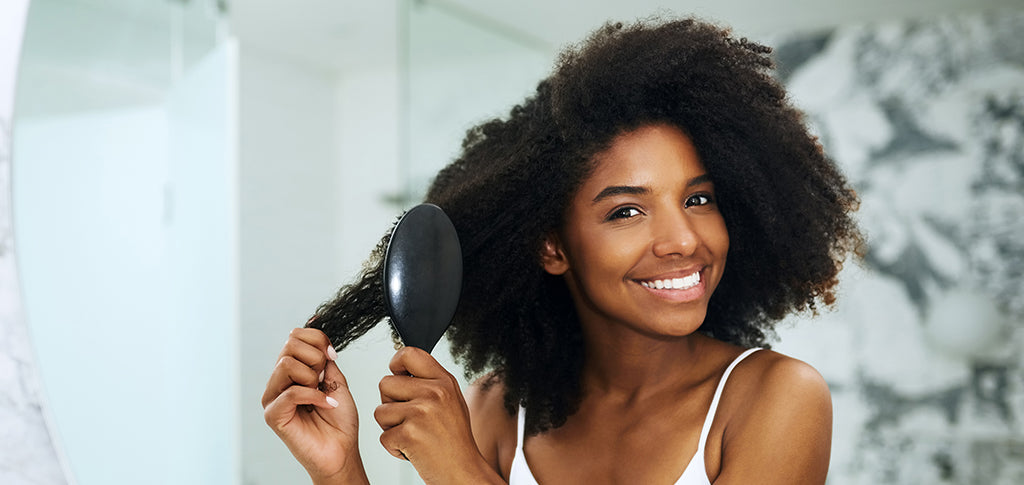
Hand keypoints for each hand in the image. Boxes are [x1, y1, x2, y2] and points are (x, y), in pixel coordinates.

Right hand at [262, 328, 367, 483]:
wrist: (342, 450)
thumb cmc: (339, 421)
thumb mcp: (337, 381)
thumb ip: (324, 360)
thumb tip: (316, 340)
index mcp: (292, 370)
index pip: (295, 336)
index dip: (318, 340)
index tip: (333, 355)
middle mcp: (279, 381)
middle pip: (289, 345)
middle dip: (316, 359)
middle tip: (325, 380)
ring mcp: (273, 397)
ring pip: (286, 364)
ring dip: (312, 377)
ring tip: (321, 394)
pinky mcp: (273, 415)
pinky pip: (291, 392)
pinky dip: (314, 396)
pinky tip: (325, 405)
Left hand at [375, 347, 501, 483]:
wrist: (463, 471)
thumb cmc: (455, 440)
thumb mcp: (451, 401)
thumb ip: (429, 382)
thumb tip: (400, 369)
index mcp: (444, 381)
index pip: (409, 353)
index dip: (396, 365)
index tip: (398, 377)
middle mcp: (434, 392)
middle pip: (385, 384)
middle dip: (390, 403)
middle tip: (410, 419)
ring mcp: (421, 412)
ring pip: (380, 411)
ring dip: (391, 427)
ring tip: (414, 435)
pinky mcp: (409, 434)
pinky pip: (383, 436)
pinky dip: (394, 447)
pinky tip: (413, 449)